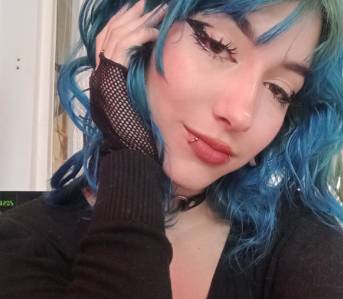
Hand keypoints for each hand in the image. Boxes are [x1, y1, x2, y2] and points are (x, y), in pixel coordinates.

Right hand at [89, 1, 167, 160]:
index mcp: (106, 80)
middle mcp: (100, 75)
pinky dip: (138, 36)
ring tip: (153, 12)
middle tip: (145, 6)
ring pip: (114, 36)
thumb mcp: (136, 104)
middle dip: (128, 17)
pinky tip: (153, 33)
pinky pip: (122, 47)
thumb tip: (148, 69)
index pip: (108, 44)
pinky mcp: (110, 77)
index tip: (137, 16)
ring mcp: (103, 76)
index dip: (121, 27)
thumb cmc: (135, 135)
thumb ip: (135, 85)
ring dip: (135, 22)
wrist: (128, 151)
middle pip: (109, 35)